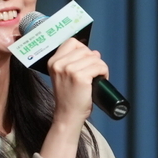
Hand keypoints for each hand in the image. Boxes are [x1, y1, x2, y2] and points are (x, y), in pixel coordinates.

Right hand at [38, 39, 107, 157]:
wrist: (68, 115)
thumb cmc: (69, 97)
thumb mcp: (65, 76)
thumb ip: (76, 62)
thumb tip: (94, 53)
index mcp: (53, 61)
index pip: (72, 42)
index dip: (83, 50)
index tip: (85, 61)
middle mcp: (59, 64)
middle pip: (85, 50)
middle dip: (93, 60)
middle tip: (93, 73)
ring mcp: (69, 69)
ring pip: (94, 58)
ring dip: (100, 67)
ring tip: (97, 77)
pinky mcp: (80, 77)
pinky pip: (99, 66)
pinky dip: (104, 72)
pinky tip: (101, 80)